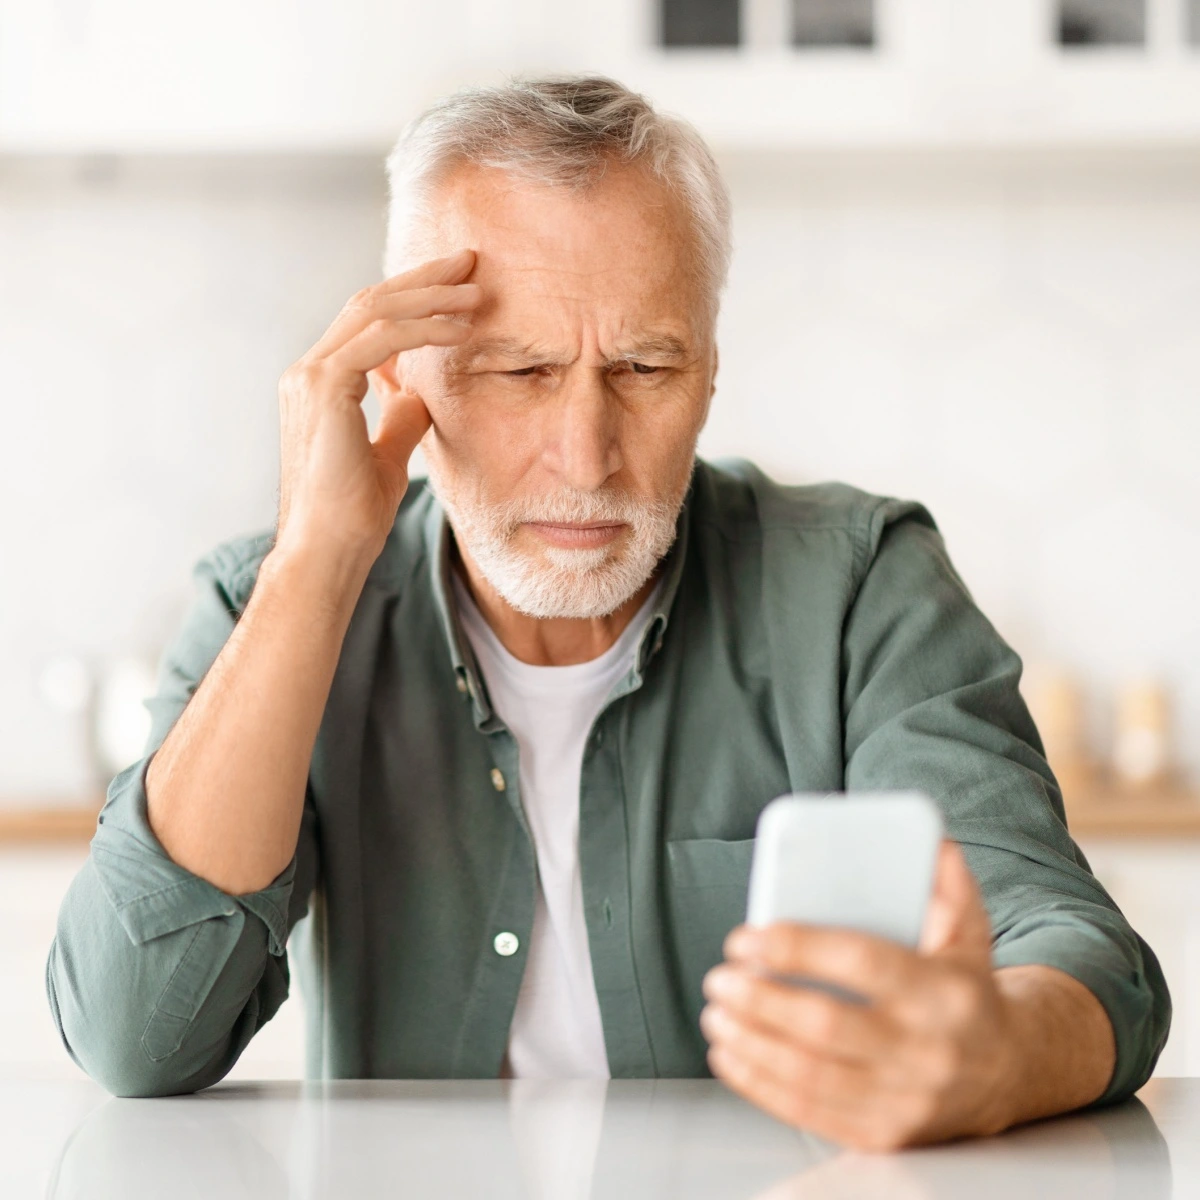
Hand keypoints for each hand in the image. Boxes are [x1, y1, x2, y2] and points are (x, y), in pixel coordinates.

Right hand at [274, 248, 480, 562]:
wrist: (328, 551)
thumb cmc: (353, 514)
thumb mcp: (387, 454)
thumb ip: (398, 416)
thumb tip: (419, 392)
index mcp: (320, 383)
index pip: (367, 321)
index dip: (413, 298)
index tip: (457, 287)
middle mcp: (308, 371)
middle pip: (370, 301)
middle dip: (423, 278)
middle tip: (469, 262)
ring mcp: (310, 376)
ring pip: (375, 310)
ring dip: (430, 295)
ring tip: (476, 290)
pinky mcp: (323, 387)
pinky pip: (381, 339)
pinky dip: (424, 329)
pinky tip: (462, 330)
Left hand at [699, 840, 1018, 1150]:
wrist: (1009, 1072)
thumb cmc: (966, 990)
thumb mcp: (968, 931)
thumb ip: (945, 881)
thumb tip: (928, 835)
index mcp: (942, 990)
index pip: (860, 963)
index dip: (797, 948)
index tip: (748, 937)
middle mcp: (927, 1049)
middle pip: (825, 1025)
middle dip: (760, 999)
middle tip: (721, 977)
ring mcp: (906, 1099)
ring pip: (810, 1074)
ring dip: (750, 1042)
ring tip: (717, 1012)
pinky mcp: (885, 1134)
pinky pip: (810, 1113)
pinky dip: (760, 1084)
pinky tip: (732, 1055)